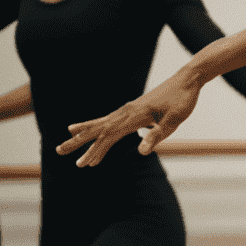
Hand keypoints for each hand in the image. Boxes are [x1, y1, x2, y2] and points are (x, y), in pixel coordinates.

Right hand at [58, 69, 201, 166]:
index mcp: (134, 116)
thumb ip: (156, 136)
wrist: (187, 80)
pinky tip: (87, 128)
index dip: (97, 151)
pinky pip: (109, 119)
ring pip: (101, 124)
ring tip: (66, 140)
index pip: (110, 137)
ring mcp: (128, 109)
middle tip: (59, 151)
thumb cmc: (182, 100)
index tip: (86, 164)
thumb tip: (141, 153)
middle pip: (98, 129)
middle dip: (79, 142)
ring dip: (84, 134)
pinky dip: (95, 125)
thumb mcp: (174, 121)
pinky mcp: (132, 109)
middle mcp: (126, 111)